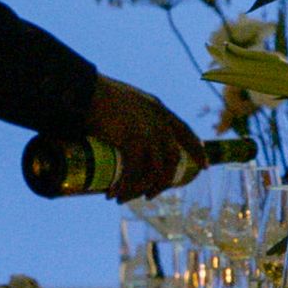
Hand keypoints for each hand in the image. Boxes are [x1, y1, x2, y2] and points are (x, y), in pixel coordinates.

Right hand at [81, 75, 204, 201]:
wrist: (83, 89)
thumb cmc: (94, 93)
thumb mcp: (121, 101)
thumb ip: (126, 115)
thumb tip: (117, 132)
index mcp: (157, 108)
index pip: (185, 131)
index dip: (196, 150)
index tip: (205, 166)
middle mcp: (158, 121)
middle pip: (173, 158)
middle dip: (164, 182)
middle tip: (151, 195)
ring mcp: (148, 131)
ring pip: (156, 171)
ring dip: (140, 189)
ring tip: (124, 199)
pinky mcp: (134, 141)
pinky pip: (134, 173)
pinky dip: (124, 187)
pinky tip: (112, 194)